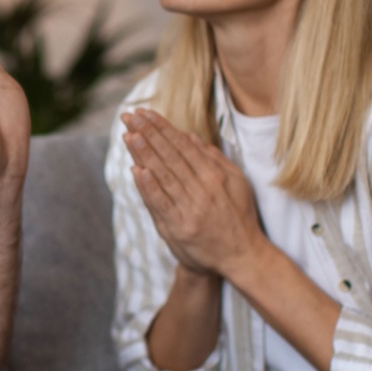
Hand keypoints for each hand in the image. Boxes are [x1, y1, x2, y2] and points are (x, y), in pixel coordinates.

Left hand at [122, 108, 265, 280]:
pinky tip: (136, 171)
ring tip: (129, 135)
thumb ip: (213, 159)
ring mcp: (190, 209)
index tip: (146, 113)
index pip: (183, 146)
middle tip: (130, 117)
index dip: (163, 128)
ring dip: (145, 154)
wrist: (242, 257)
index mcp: (215, 176)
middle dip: (149, 134)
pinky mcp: (179, 228)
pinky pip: (161, 203)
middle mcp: (202, 189)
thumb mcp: (236, 182)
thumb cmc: (238, 216)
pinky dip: (148, 187)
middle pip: (170, 156)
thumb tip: (190, 137)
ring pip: (163, 176)